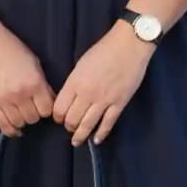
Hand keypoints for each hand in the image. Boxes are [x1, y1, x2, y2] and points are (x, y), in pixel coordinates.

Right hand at [0, 21, 55, 137]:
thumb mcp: (33, 61)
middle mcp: (20, 94)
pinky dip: (10, 130)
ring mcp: (3, 100)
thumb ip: (42, 82)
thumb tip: (49, 99)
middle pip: (33, 118)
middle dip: (35, 113)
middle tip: (32, 107)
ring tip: (21, 113)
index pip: (47, 109)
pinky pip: (2, 124)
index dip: (47, 108)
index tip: (44, 104)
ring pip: (19, 123)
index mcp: (34, 82)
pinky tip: (14, 129)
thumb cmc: (9, 46)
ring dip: (22, 120)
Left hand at [52, 21, 154, 146]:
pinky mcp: (119, 103)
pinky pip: (108, 123)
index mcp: (75, 82)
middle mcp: (87, 94)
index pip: (60, 108)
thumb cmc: (104, 50)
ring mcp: (104, 101)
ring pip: (88, 124)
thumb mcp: (81, 64)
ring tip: (77, 140)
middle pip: (72, 119)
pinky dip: (101, 134)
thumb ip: (74, 82)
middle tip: (69, 127)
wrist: (129, 46)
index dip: (57, 116)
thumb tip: (70, 98)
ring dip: (80, 134)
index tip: (59, 118)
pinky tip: (96, 140)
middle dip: (68, 126)